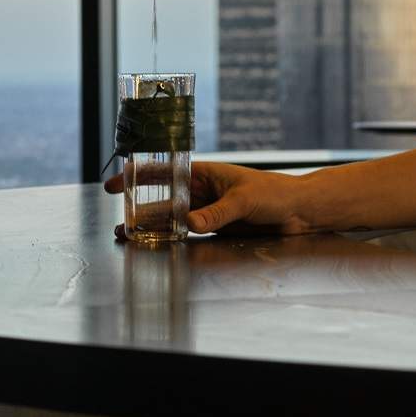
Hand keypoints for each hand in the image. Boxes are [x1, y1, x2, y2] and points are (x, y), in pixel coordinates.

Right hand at [104, 161, 323, 238]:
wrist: (298, 211)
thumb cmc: (275, 193)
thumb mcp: (245, 200)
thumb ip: (217, 213)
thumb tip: (190, 224)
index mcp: (207, 173)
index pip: (167, 172)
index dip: (140, 175)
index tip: (117, 183)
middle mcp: (203, 191)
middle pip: (164, 199)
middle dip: (139, 208)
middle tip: (117, 220)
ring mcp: (208, 210)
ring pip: (172, 218)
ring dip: (151, 226)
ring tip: (127, 236)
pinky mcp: (216, 228)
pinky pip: (187, 233)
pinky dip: (170, 238)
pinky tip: (156, 244)